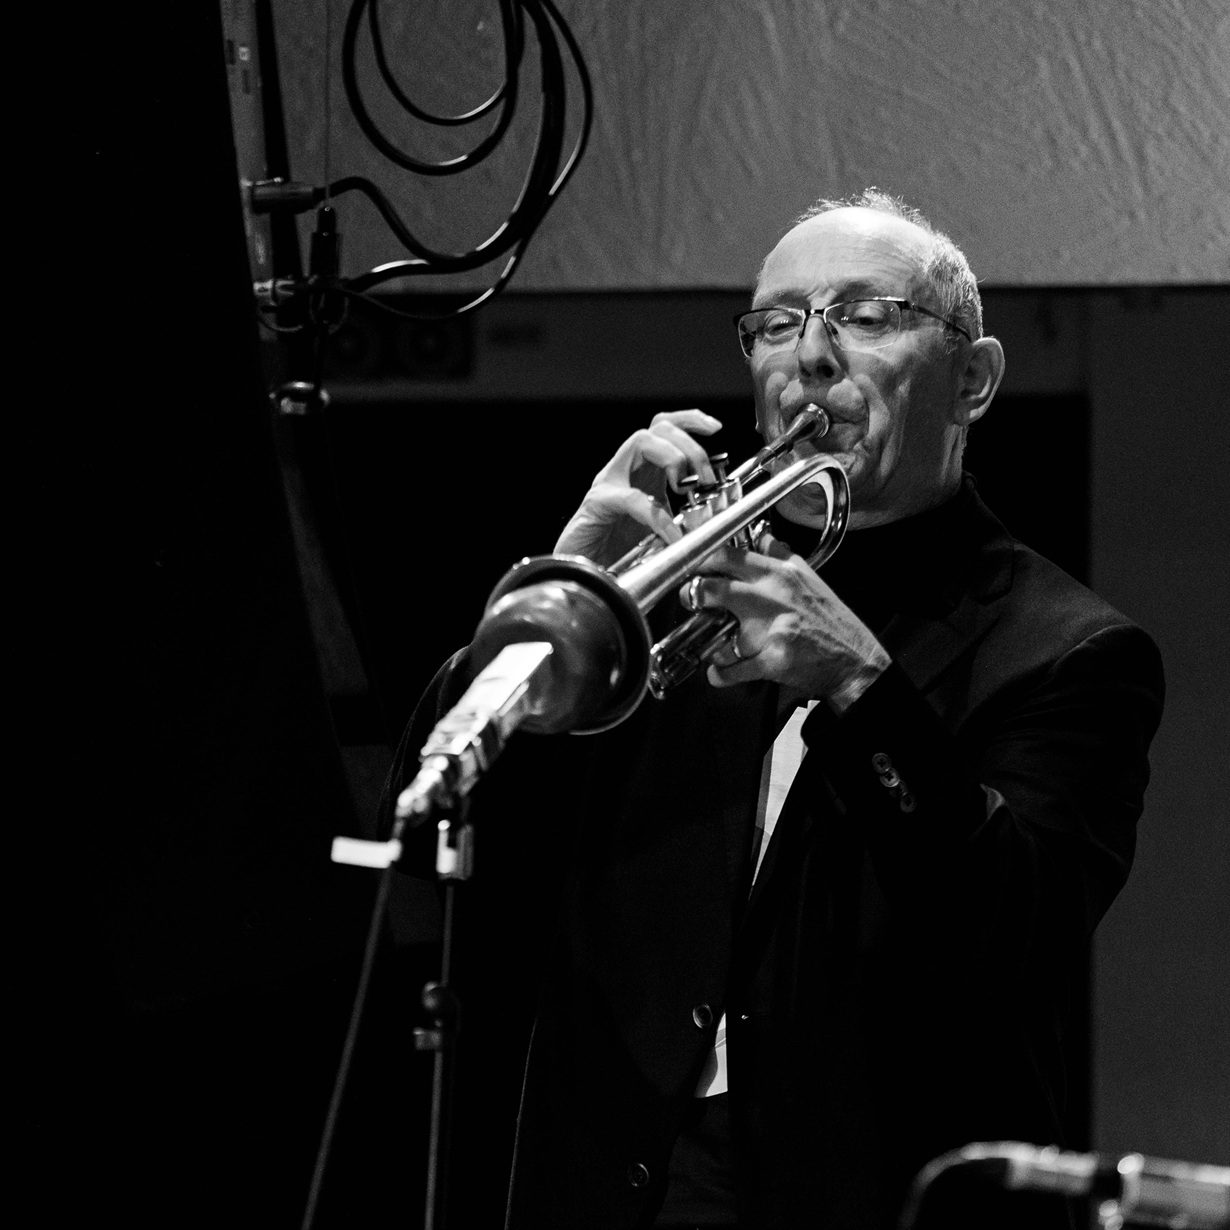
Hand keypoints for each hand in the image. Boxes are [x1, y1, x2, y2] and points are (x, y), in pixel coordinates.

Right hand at [554, 409, 722, 565]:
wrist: (584, 576)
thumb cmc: (617, 556)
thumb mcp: (662, 534)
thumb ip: (686, 523)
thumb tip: (718, 524)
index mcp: (644, 473)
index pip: (666, 429)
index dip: (690, 421)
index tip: (715, 428)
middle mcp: (626, 470)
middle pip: (659, 428)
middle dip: (690, 444)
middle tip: (705, 476)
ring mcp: (609, 483)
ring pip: (641, 441)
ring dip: (672, 458)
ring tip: (687, 488)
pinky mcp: (597, 503)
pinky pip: (631, 497)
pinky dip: (656, 515)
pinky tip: (670, 534)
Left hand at [680, 531, 889, 710]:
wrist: (854, 659)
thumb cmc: (830, 620)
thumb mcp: (809, 577)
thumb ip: (781, 556)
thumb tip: (763, 538)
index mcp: (780, 574)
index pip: (729, 556)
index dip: (701, 560)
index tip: (690, 566)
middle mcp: (773, 597)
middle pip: (715, 588)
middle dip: (694, 595)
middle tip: (692, 601)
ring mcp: (771, 629)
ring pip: (720, 636)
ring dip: (712, 644)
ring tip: (716, 647)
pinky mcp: (772, 660)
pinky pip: (732, 669)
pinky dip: (721, 674)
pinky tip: (720, 672)